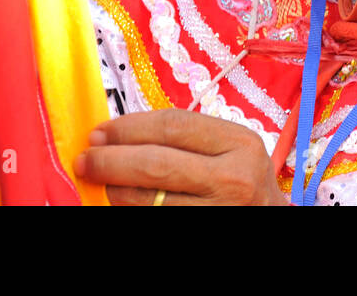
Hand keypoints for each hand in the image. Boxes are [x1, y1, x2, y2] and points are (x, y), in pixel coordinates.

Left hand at [74, 109, 286, 205]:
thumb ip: (189, 140)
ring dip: (115, 190)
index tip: (101, 131)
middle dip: (112, 160)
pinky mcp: (202, 231)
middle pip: (156, 163)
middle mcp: (233, 178)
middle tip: (86, 159)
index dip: (129, 127)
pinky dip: (132, 209)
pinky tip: (120, 203)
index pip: (173, 126)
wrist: (269, 220)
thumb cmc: (243, 185)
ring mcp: (217, 211)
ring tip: (101, 183)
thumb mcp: (232, 151)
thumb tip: (122, 134)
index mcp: (240, 143)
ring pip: (149, 200)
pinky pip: (155, 217)